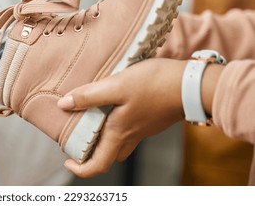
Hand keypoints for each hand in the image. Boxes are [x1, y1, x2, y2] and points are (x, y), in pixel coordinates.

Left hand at [57, 58, 187, 177]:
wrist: (192, 84)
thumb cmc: (154, 85)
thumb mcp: (116, 86)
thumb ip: (89, 96)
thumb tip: (63, 104)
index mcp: (119, 133)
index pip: (98, 165)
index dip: (81, 170)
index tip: (68, 161)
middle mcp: (131, 136)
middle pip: (108, 156)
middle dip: (91, 154)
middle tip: (79, 140)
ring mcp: (144, 129)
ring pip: (120, 144)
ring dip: (105, 139)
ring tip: (93, 122)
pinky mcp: (152, 120)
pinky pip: (131, 131)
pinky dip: (118, 126)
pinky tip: (114, 107)